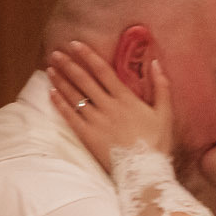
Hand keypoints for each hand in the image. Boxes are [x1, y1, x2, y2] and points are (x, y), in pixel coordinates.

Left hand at [50, 41, 173, 172]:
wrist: (144, 171)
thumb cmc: (157, 143)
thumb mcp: (165, 113)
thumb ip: (161, 86)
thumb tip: (156, 62)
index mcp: (126, 98)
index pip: (103, 70)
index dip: (87, 56)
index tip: (75, 44)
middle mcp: (108, 106)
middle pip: (84, 80)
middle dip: (68, 65)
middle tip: (55, 53)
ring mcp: (96, 121)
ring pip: (74, 96)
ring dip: (61, 81)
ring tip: (50, 69)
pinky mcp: (88, 136)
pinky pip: (70, 117)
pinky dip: (60, 104)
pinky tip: (51, 93)